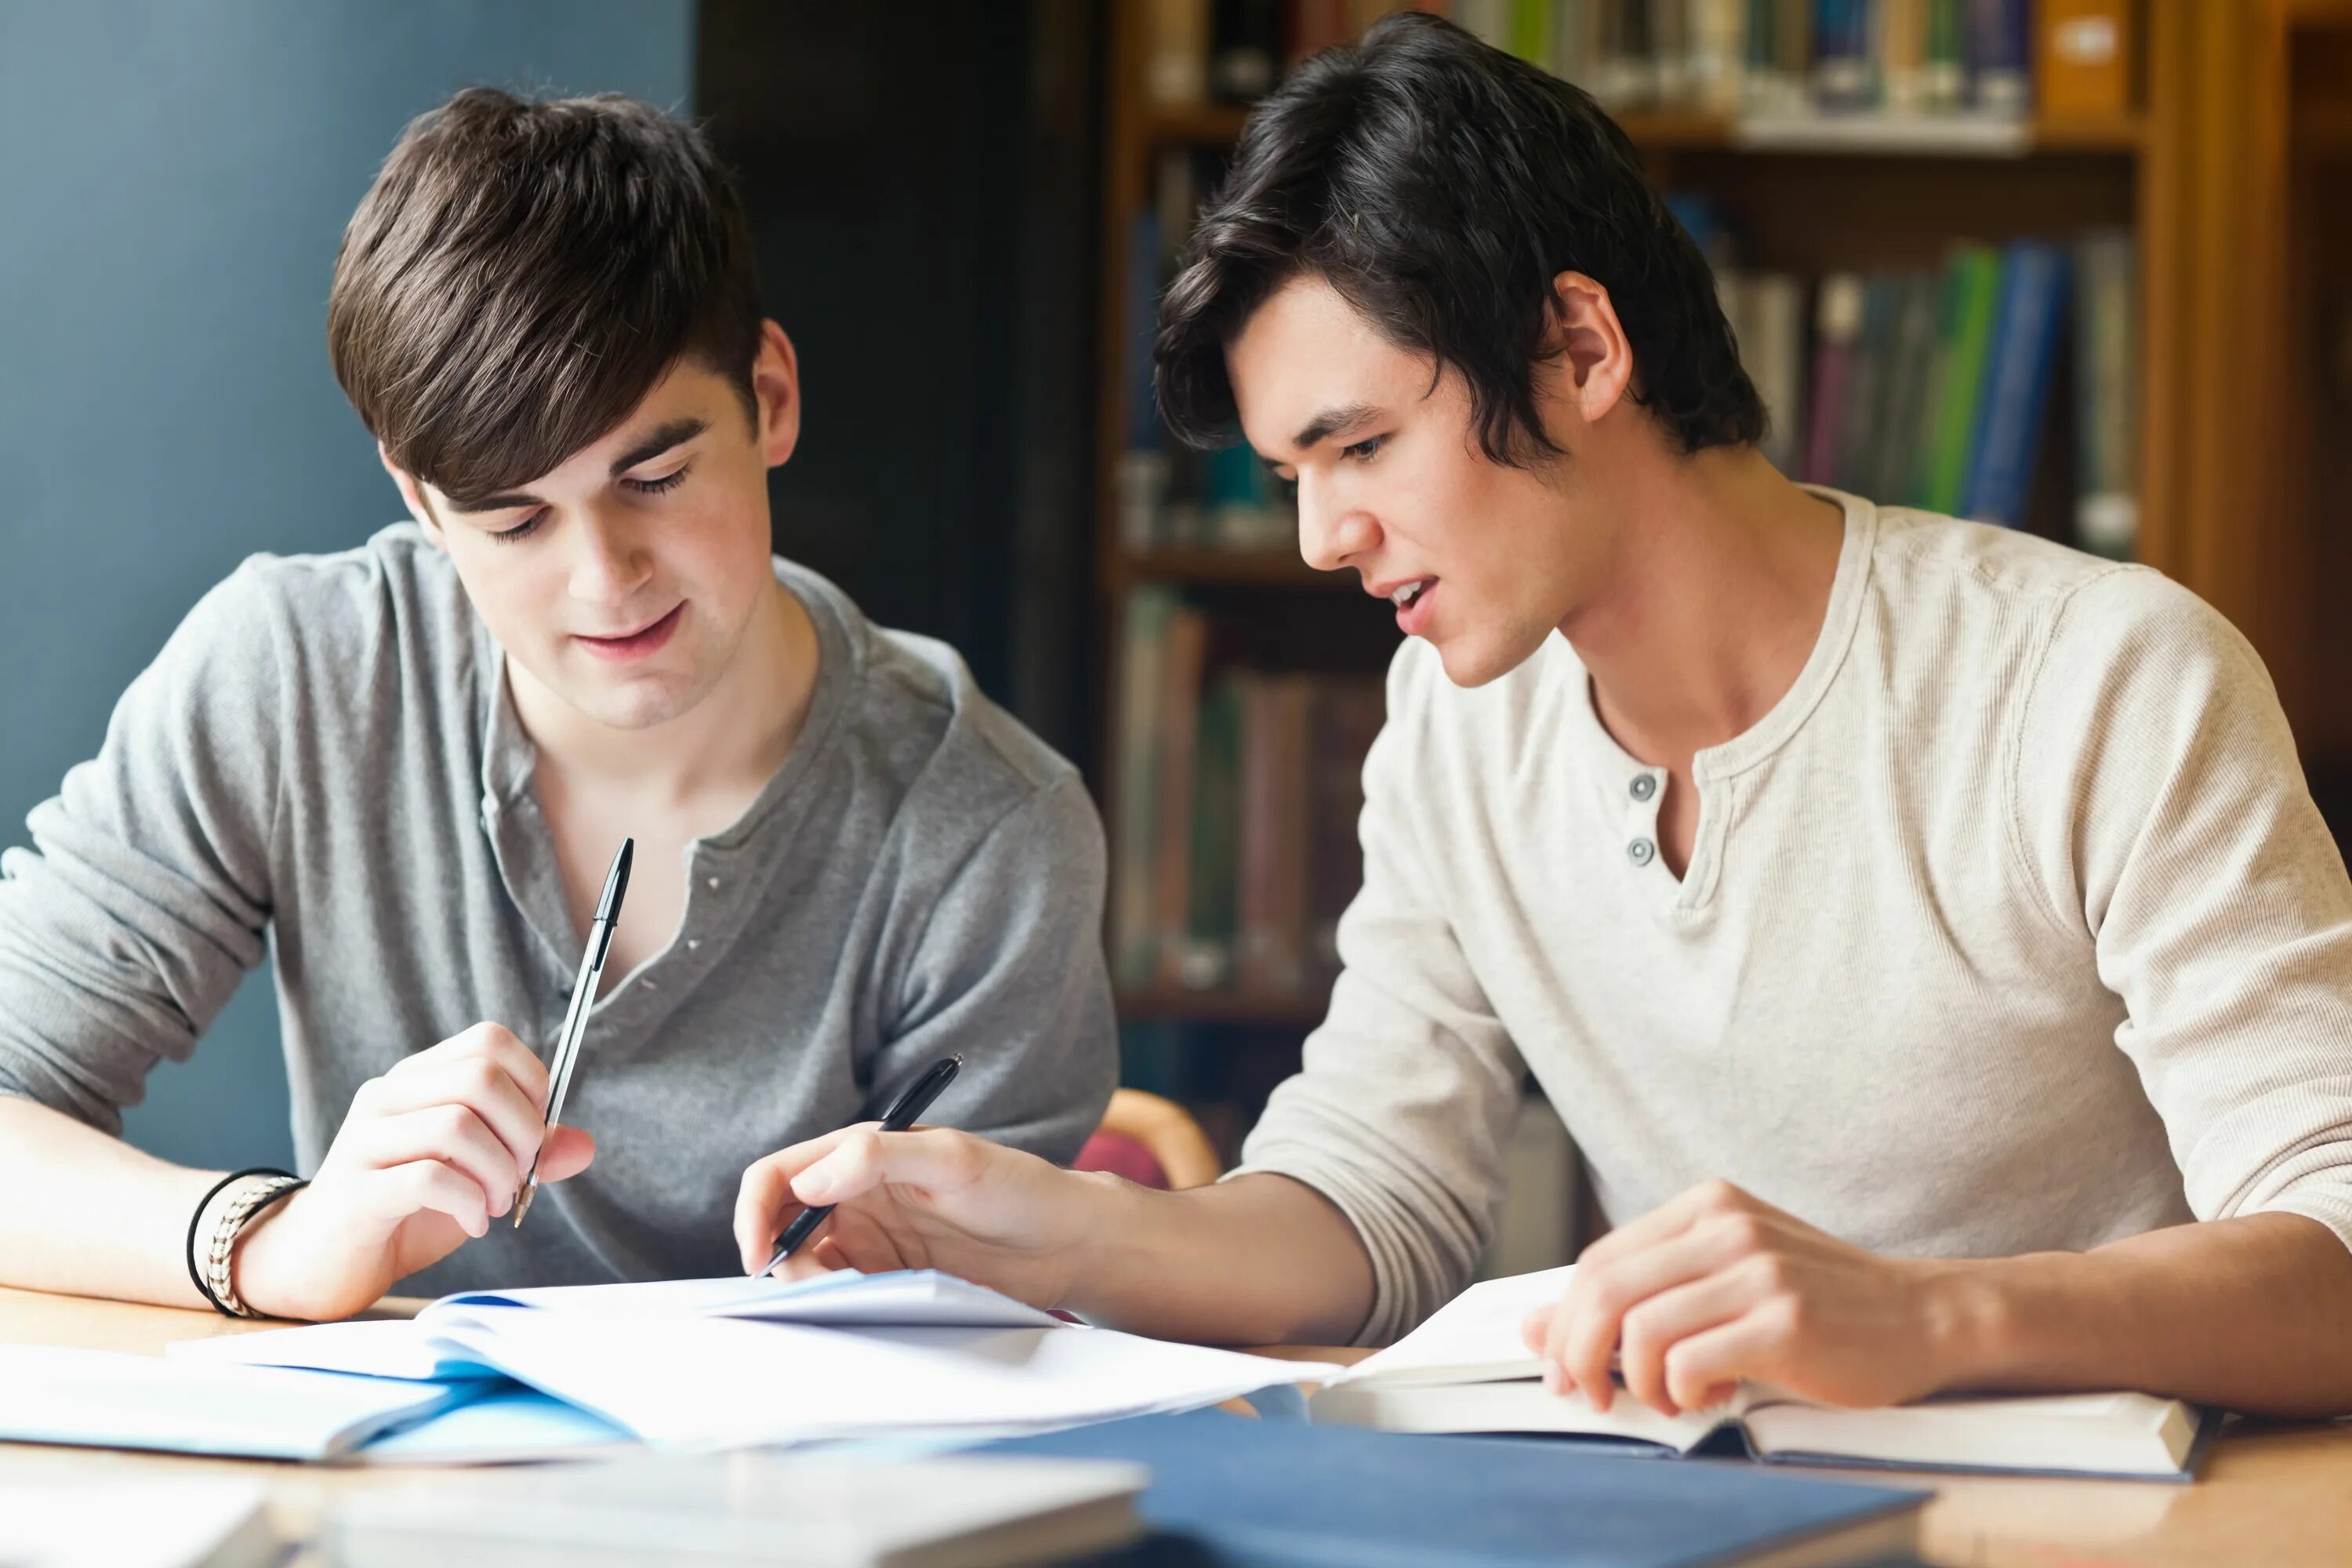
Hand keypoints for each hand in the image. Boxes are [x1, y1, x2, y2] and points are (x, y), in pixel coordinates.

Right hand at [233, 1023, 594, 1320]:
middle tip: (519, 1177)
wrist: (322, 1262)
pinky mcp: (356, 1189)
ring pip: (456, 1124)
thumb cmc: (404, 1211)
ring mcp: (366, 1140)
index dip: (532, 1082)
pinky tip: (473, 1222)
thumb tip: (583, 1146)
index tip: (535, 1133)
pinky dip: (468, 1202)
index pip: (488, 1041)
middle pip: (479, 1077)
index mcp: (418, 1080)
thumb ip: (526, 1157)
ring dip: (497, 1172)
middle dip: (522, 1132)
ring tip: (495, 1203)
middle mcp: (388, 1097)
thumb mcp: (476, 1177)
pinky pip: (429, 1178)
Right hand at [734, 1124, 1109, 1310]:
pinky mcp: (886, 1277)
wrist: (1067, 1244)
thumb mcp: (954, 1161)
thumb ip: (878, 1158)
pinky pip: (837, 1293)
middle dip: (778, 1258)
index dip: (755, 1212)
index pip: (778, 1175)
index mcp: (860, 1153)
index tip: (760, 1256)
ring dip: (808, 1286)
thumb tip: (808, 1181)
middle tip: (811, 1289)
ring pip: (804, 1264)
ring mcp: (870, 1238)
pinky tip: (866, 1307)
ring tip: (851, 1297)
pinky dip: (834, 1305)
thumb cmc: (1018, 1188)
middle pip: (780, 1226)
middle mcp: (855, 1194)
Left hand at [1521, 1180, 1973, 1416]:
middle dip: (1577, 1353)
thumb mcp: (1727, 1274)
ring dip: (1635, 1382)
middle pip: (1604, 1289)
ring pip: (1638, 1329)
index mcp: (1706, 1205)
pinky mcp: (1784, 1321)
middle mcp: (1727, 1227)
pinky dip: (1679, 1392)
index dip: (1565, 1319)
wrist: (1924, 1316)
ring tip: (1667, 1397)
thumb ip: (1643, 1292)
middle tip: (1588, 1394)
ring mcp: (1757, 1271)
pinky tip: (1708, 1396)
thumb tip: (1539, 1328)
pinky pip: (1686, 1362)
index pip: (1599, 1260)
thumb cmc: (1818, 1302)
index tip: (1561, 1365)